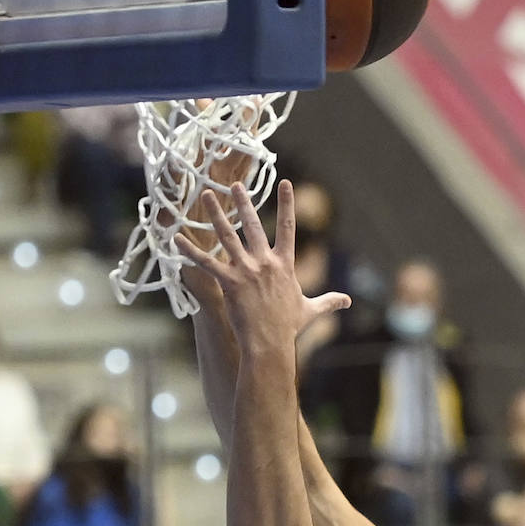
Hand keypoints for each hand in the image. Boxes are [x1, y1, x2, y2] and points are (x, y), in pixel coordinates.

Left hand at [175, 181, 350, 353]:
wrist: (270, 343)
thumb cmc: (288, 328)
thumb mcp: (311, 310)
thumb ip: (329, 301)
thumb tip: (348, 301)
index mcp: (284, 265)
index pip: (288, 228)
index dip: (287, 204)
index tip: (285, 182)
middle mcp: (265, 262)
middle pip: (253, 225)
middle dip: (244, 203)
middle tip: (235, 185)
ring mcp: (246, 271)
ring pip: (228, 236)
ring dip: (216, 214)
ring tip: (206, 195)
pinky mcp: (229, 282)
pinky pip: (206, 263)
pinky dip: (190, 251)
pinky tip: (176, 238)